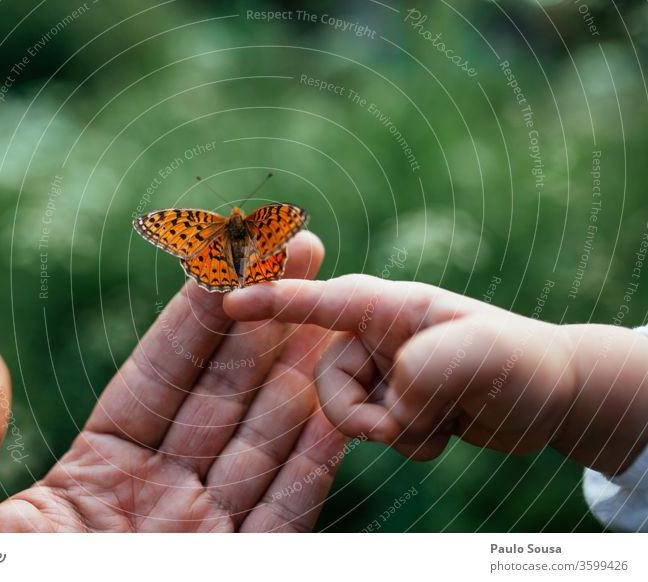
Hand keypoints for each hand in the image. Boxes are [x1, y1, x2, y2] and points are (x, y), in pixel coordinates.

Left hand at [0, 232, 345, 531]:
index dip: (198, 309)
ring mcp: (204, 536)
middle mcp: (159, 495)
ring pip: (265, 440)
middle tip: (302, 250)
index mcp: (95, 472)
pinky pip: (287, 513)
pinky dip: (315, 462)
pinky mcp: (240, 573)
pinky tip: (334, 407)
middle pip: (225, 391)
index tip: (231, 249)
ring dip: (300, 374)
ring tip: (331, 309)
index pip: (160, 372)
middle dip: (265, 319)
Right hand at [224, 275, 647, 473]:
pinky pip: (371, 434)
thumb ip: (432, 368)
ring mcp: (377, 371)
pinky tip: (442, 428)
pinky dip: (407, 442)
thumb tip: (393, 394)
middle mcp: (370, 335)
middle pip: (326, 383)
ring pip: (345, 417)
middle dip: (361, 414)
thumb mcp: (487, 357)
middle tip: (409, 421)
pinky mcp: (386, 401)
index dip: (269, 301)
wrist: (545, 397)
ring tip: (442, 420)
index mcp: (384, 305)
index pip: (315, 302)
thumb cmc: (520, 362)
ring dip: (395, 431)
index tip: (227, 299)